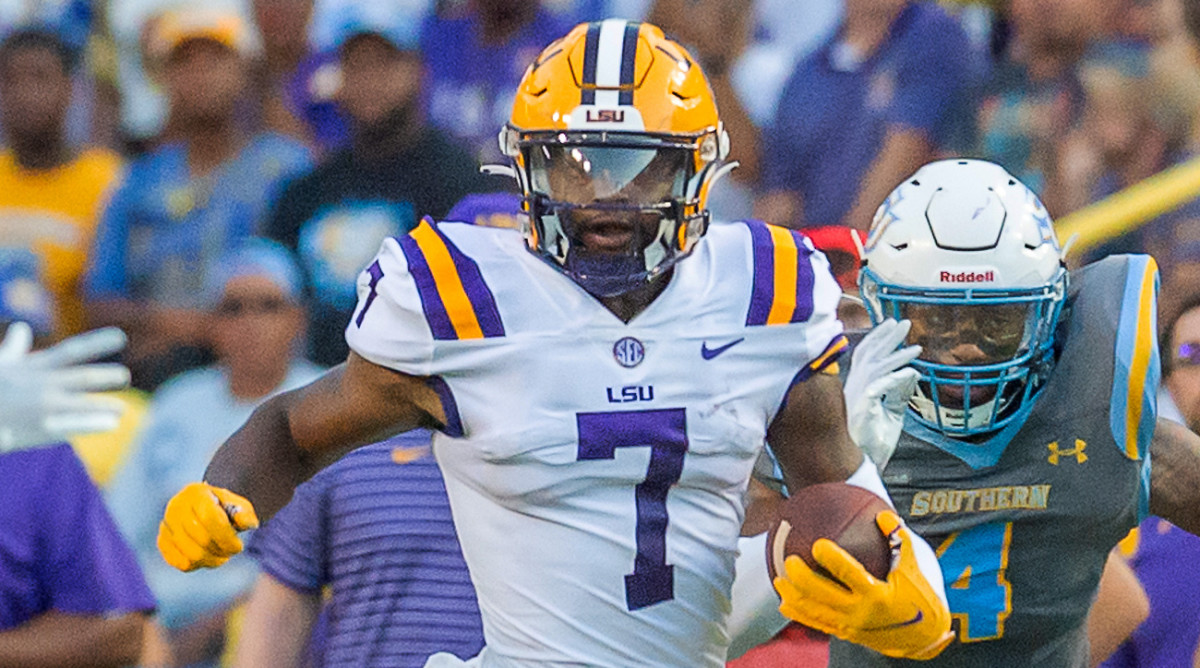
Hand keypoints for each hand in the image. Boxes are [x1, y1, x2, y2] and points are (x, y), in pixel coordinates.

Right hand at [0, 323, 130, 452]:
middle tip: (125, 376)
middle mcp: (42, 384)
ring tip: (122, 408)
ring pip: (85, 403)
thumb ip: (14, 349)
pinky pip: (77, 426)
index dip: (98, 343)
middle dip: (108, 375)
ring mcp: (43, 407)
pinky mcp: (41, 430)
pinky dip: (96, 423)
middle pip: (85, 377)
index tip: (121, 337)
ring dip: (107, 404)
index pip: (71, 350)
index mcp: (34, 367)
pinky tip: (112, 423)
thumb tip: (20, 328)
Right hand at [157, 482, 258, 571]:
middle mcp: (176, 507)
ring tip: (222, 556)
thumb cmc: (224, 507)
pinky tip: (208, 557)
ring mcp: (166, 525)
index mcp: (196, 493)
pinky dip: (199, 565)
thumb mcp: (239, 505)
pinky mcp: (162, 541)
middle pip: (201, 540)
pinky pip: (181, 563)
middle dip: (221, 551)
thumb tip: (246, 524)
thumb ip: (245, 514)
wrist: (202, 506)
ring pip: (191, 555)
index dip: (226, 538)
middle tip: (231, 551)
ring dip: (212, 561)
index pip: (210, 519)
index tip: (238, 547)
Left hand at [774, 511, 953, 659]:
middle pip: (824, 595)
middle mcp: (861, 612)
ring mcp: (850, 626)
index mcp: (878, 594)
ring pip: (815, 612)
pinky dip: (799, 613)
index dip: (833, 560)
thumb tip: (883, 513)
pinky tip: (784, 602)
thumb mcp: (913, 568)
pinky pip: (817, 624)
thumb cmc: (918, 597)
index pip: (850, 575)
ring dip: (794, 597)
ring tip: (778, 580)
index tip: (817, 545)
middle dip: (803, 578)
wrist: (923, 638)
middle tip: (789, 560)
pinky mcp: (845, 634)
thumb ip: (899, 540)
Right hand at [843, 319, 920, 469]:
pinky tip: (912, 372)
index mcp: (857, 388)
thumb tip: (911, 375)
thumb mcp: (892, 415)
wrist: (860, 468)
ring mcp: (856, 397)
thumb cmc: (872, 445)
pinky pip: (881, 386)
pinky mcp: (862, 407)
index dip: (878, 340)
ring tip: (916, 346)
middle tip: (903, 322)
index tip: (892, 327)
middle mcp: (853, 388)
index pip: (865, 357)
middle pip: (868, 354)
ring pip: (875, 366)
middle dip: (886, 336)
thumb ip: (899, 394)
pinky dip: (897, 377)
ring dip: (896, 353)